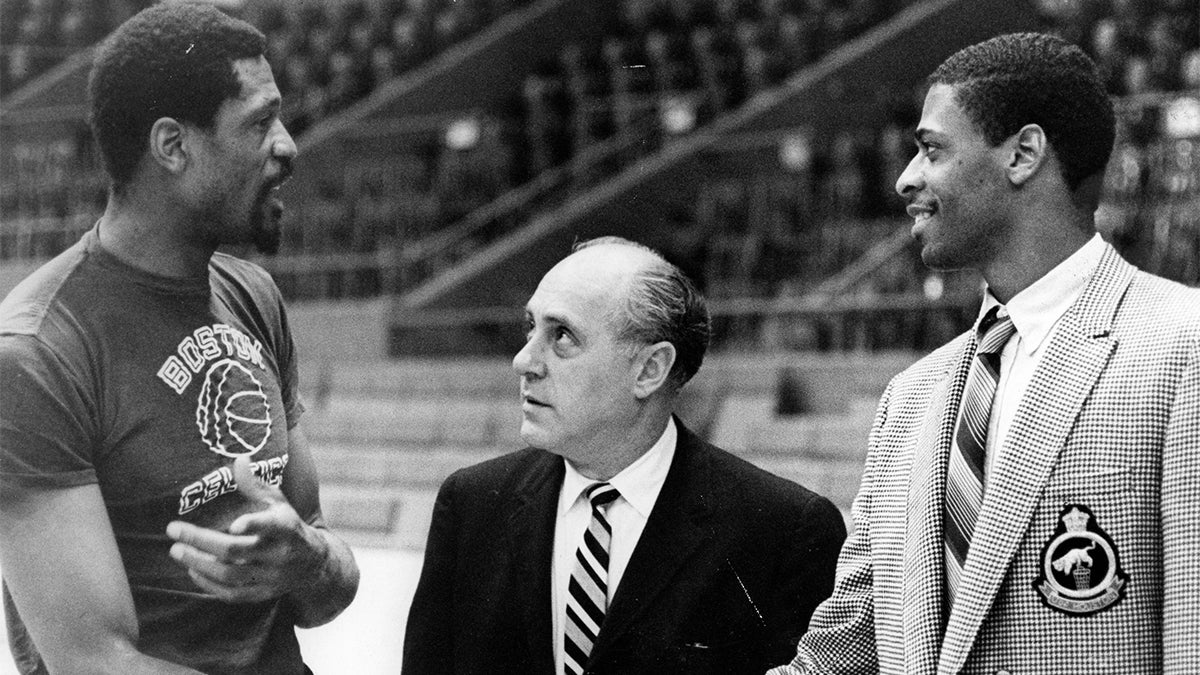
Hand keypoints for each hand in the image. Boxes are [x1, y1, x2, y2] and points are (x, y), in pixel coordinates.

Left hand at [165, 456, 327, 603]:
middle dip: (201, 540)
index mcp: (285, 527)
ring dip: (200, 563)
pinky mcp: (263, 594)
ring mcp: (271, 577)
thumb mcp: (278, 503)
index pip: (270, 526)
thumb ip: (256, 485)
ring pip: (231, 574)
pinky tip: (193, 570)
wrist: (313, 564)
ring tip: (176, 551)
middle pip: (236, 550)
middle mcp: (279, 554)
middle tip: (173, 530)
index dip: (254, 525)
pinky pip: (232, 594)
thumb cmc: (288, 526)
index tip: (234, 525)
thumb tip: (239, 459)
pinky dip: (209, 584)